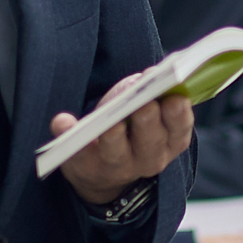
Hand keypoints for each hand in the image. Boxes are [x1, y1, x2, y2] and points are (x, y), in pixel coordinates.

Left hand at [51, 78, 194, 206]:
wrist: (103, 167)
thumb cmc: (131, 126)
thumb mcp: (145, 106)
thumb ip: (150, 91)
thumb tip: (149, 75)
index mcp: (169, 141)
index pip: (179, 130)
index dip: (178, 115)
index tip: (175, 98)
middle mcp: (148, 158)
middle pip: (151, 142)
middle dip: (148, 122)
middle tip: (145, 105)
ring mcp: (116, 166)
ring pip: (116, 152)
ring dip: (114, 136)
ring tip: (112, 122)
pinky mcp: (85, 166)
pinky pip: (76, 152)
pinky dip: (68, 134)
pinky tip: (62, 121)